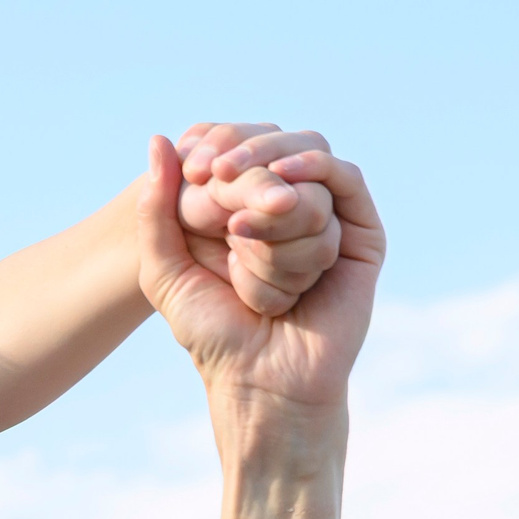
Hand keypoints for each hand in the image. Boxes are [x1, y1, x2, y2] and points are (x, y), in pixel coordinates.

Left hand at [136, 132, 381, 408]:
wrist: (261, 379)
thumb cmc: (212, 332)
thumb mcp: (164, 269)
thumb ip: (155, 209)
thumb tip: (158, 139)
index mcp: (246, 206)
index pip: (239, 144)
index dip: (219, 141)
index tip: (194, 167)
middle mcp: (289, 207)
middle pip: (276, 145)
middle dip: (243, 157)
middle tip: (213, 174)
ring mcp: (329, 218)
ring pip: (308, 166)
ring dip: (271, 193)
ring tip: (239, 231)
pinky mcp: (362, 235)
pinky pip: (346, 181)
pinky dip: (316, 174)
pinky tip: (285, 187)